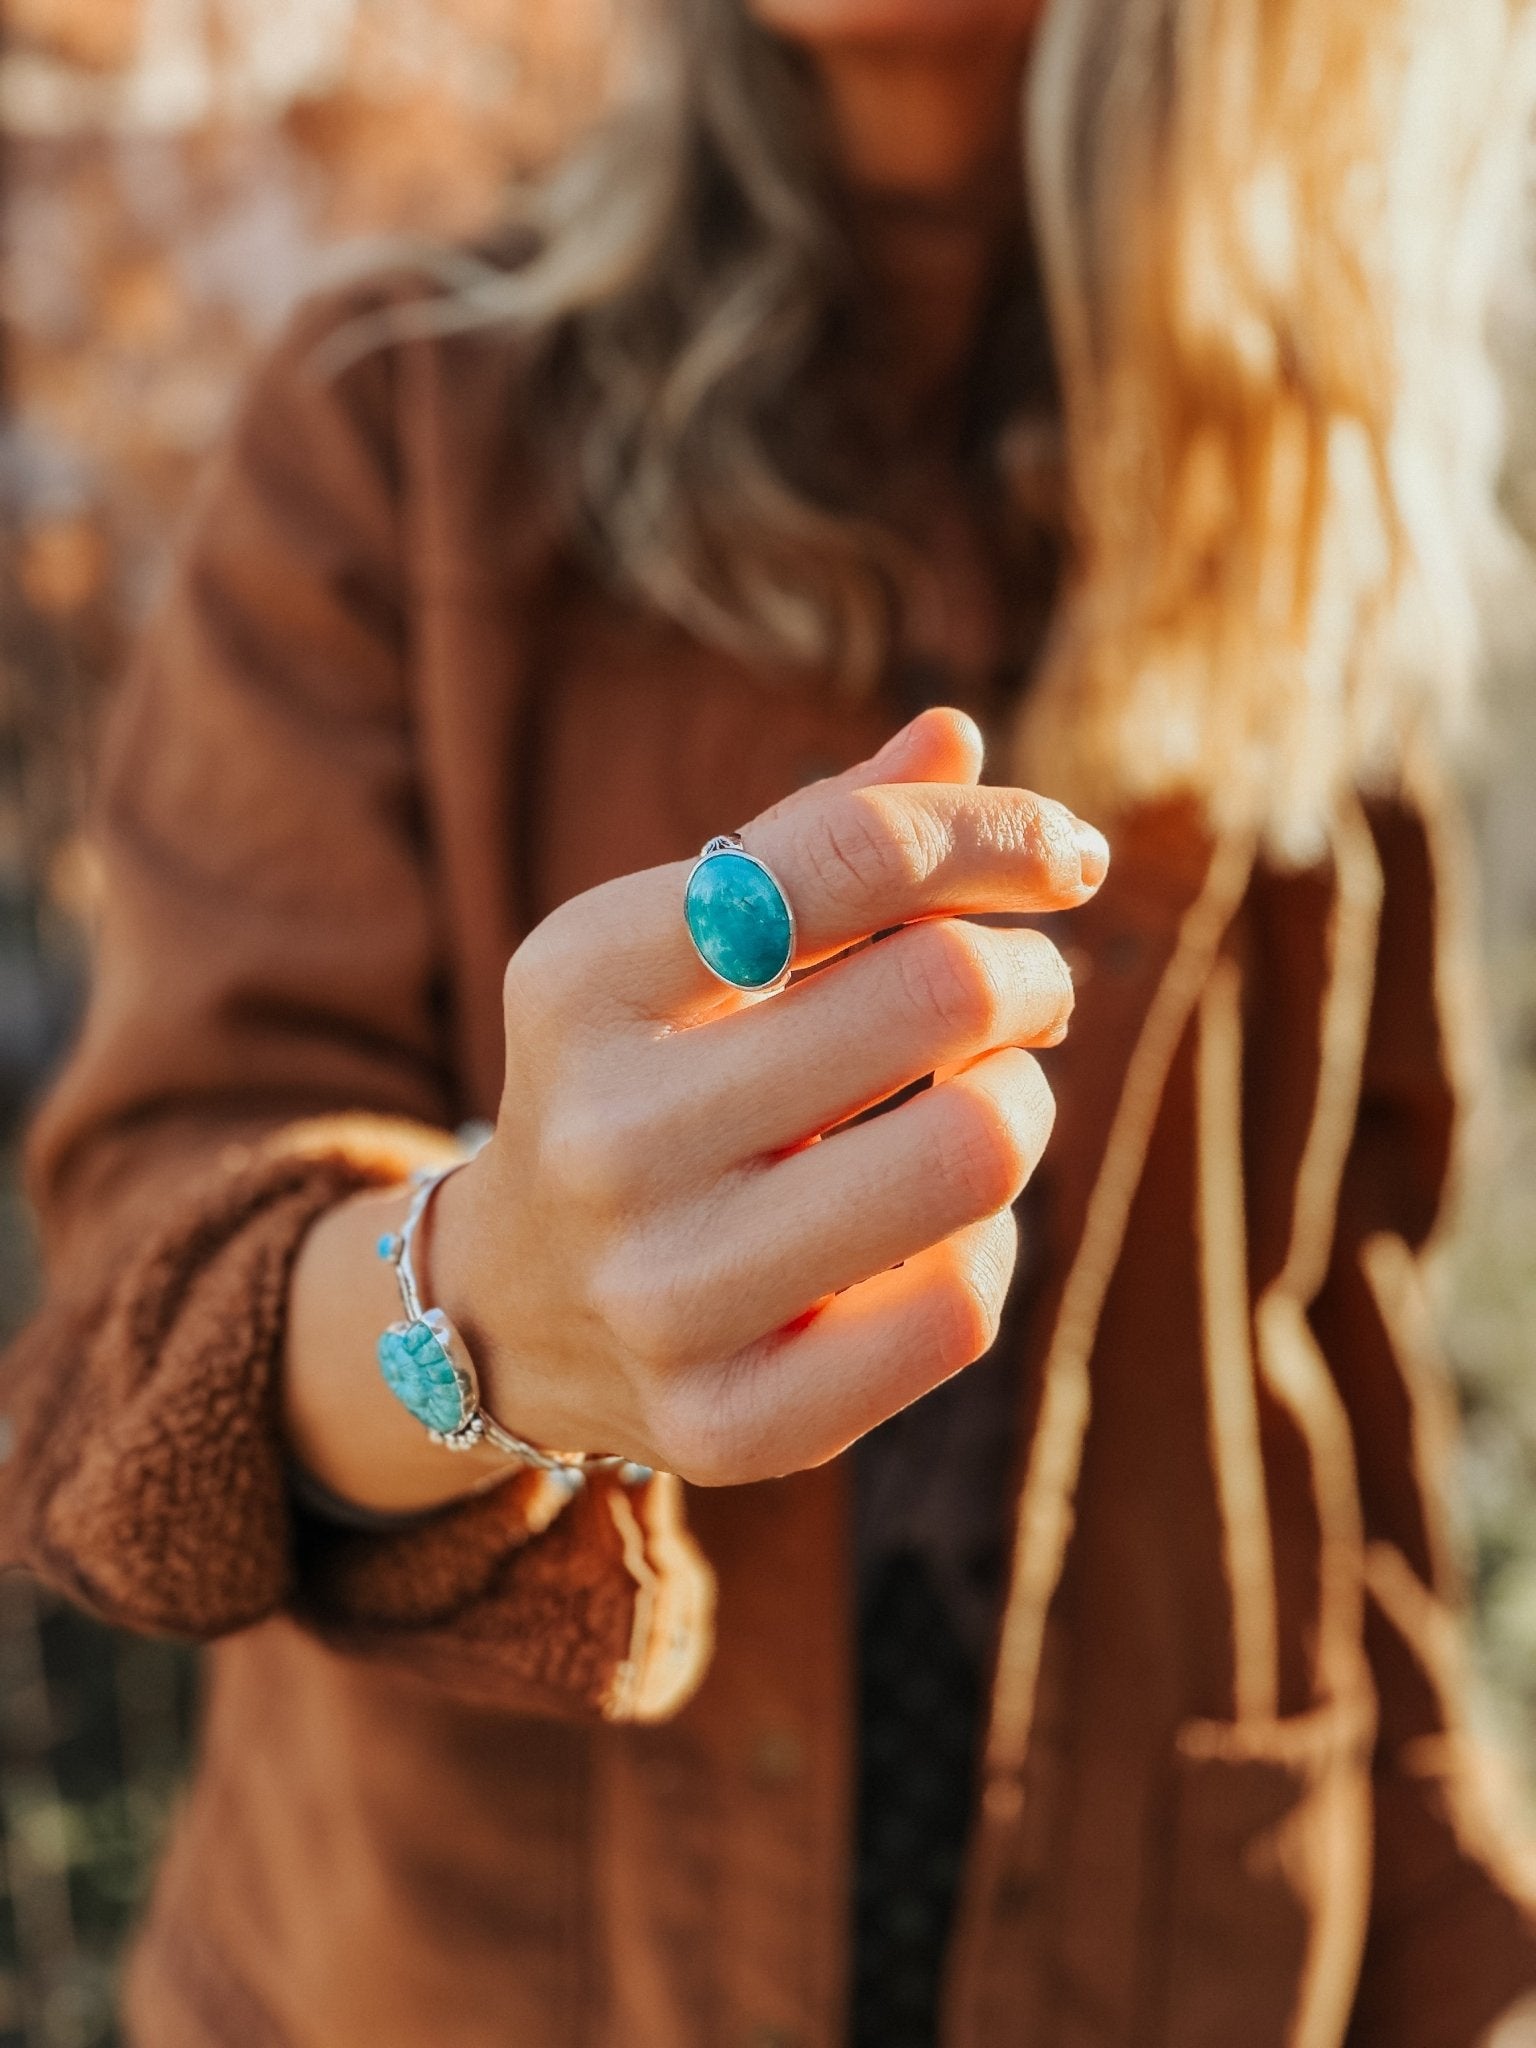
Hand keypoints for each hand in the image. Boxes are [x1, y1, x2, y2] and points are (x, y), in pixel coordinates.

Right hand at [432, 707, 1106, 1485]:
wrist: (516, 1306)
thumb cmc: (639, 1079)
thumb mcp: (680, 938)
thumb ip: (814, 834)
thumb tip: (956, 735)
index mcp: (582, 976)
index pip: (849, 854)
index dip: (998, 833)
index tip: (1064, 857)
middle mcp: (605, 1136)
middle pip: (941, 994)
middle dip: (1028, 973)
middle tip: (1022, 990)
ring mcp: (661, 1296)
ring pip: (976, 1153)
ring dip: (1019, 1102)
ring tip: (978, 1100)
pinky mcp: (730, 1426)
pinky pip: (965, 1303)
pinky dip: (986, 1243)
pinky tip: (933, 1229)